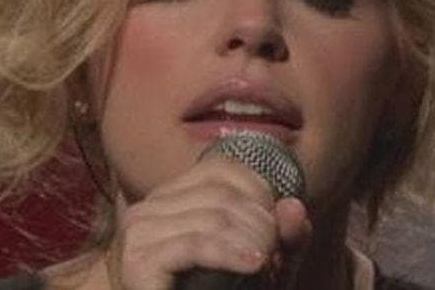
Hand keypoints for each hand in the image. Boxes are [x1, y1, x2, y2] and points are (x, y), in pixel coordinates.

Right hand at [111, 158, 311, 289]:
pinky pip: (194, 244)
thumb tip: (296, 206)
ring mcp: (139, 231)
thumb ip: (281, 240)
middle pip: (220, 192)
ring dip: (252, 241)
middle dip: (260, 222)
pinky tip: (254, 265)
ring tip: (267, 266)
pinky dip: (230, 254)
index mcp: (169, 198)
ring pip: (211, 217)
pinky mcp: (138, 260)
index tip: (277, 229)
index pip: (220, 168)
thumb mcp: (258, 267)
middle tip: (277, 255)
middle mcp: (148, 206)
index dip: (258, 191)